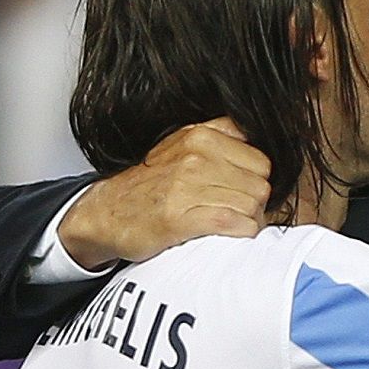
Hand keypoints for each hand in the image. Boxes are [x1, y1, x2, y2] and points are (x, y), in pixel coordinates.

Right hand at [61, 118, 271, 269]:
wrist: (106, 213)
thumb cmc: (150, 185)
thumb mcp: (183, 146)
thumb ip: (221, 140)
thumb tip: (261, 151)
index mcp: (200, 136)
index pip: (261, 160)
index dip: (256, 180)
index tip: (243, 191)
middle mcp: (196, 156)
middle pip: (260, 185)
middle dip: (255, 203)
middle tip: (238, 212)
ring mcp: (188, 185)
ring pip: (251, 206)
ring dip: (249, 221)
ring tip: (231, 224)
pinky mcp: (182, 217)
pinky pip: (235, 223)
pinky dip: (240, 232)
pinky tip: (228, 233)